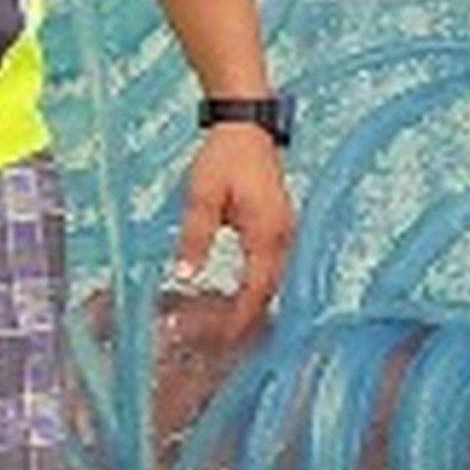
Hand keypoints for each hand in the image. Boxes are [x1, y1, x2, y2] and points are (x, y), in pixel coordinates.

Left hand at [174, 122, 294, 339]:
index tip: (226, 339)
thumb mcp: (201, 195)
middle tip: (225, 342)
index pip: (257, 288)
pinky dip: (259, 284)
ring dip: (255, 302)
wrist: (246, 127)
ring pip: (275, 279)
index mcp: (267, 232)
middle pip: (270, 289)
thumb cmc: (223, 158)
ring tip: (232, 328)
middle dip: (250, 317)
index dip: (242, 316)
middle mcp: (283, 236)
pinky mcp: (280, 225)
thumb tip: (184, 275)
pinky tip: (242, 296)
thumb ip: (195, 236)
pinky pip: (273, 264)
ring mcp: (285, 230)